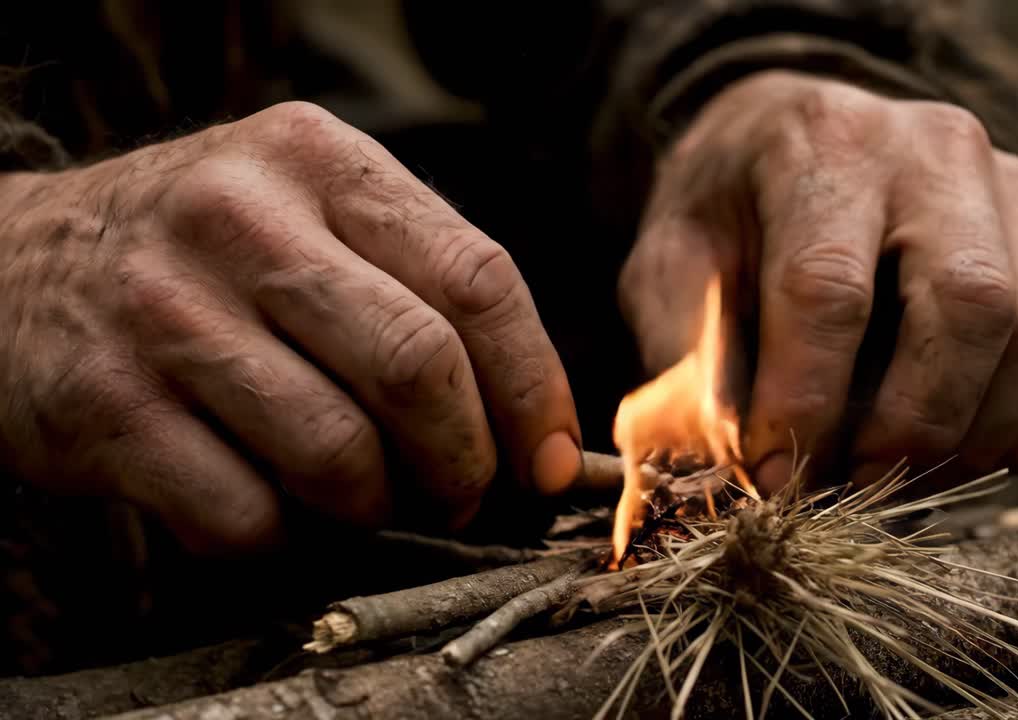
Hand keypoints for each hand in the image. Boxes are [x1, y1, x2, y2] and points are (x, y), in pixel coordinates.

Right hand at [0, 102, 581, 552]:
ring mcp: (164, 311)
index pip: (477, 279)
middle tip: (462, 492)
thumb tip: (539, 434)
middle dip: (463, 459)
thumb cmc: (209, 257)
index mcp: (320, 162)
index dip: (534, 387)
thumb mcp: (312, 219)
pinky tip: (274, 509)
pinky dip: (282, 539)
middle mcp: (240, 219)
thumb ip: (422, 292)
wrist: (16, 265)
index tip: (548, 457)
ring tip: (368, 500)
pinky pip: (243, 514)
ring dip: (375, 507)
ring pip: (336, 452)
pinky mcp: (106, 405)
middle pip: (417, 366)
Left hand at [620, 71, 1017, 492]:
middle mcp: (939, 150)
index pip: (830, 287)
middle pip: (968, 306)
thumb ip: (691, 356)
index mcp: (825, 144)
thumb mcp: (669, 266)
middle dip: (911, 428)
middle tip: (856, 490)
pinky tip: (976, 458)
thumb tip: (736, 466)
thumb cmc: (728, 217)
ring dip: (976, 439)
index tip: (777, 478)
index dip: (806, 402)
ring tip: (905, 480)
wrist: (797, 145)